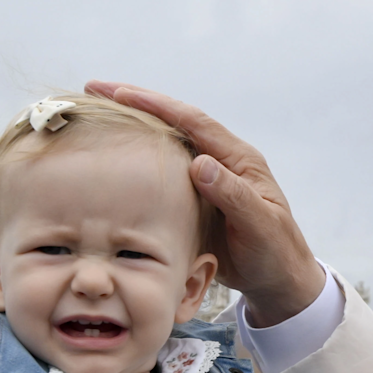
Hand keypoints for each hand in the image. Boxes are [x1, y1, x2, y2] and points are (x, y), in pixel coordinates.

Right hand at [84, 82, 325, 325]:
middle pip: (173, 124)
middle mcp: (220, 163)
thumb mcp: (259, 225)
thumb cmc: (276, 253)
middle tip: (93, 90)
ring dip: (133, 129)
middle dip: (135, 104)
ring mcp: (206, 181)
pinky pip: (161, 174)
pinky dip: (137, 162)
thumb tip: (199, 163)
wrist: (279, 283)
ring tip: (94, 115)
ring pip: (165, 146)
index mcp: (238, 160)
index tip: (120, 93)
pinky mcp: (194, 201)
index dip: (156, 105)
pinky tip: (112, 161)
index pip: (193, 122)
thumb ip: (233, 195)